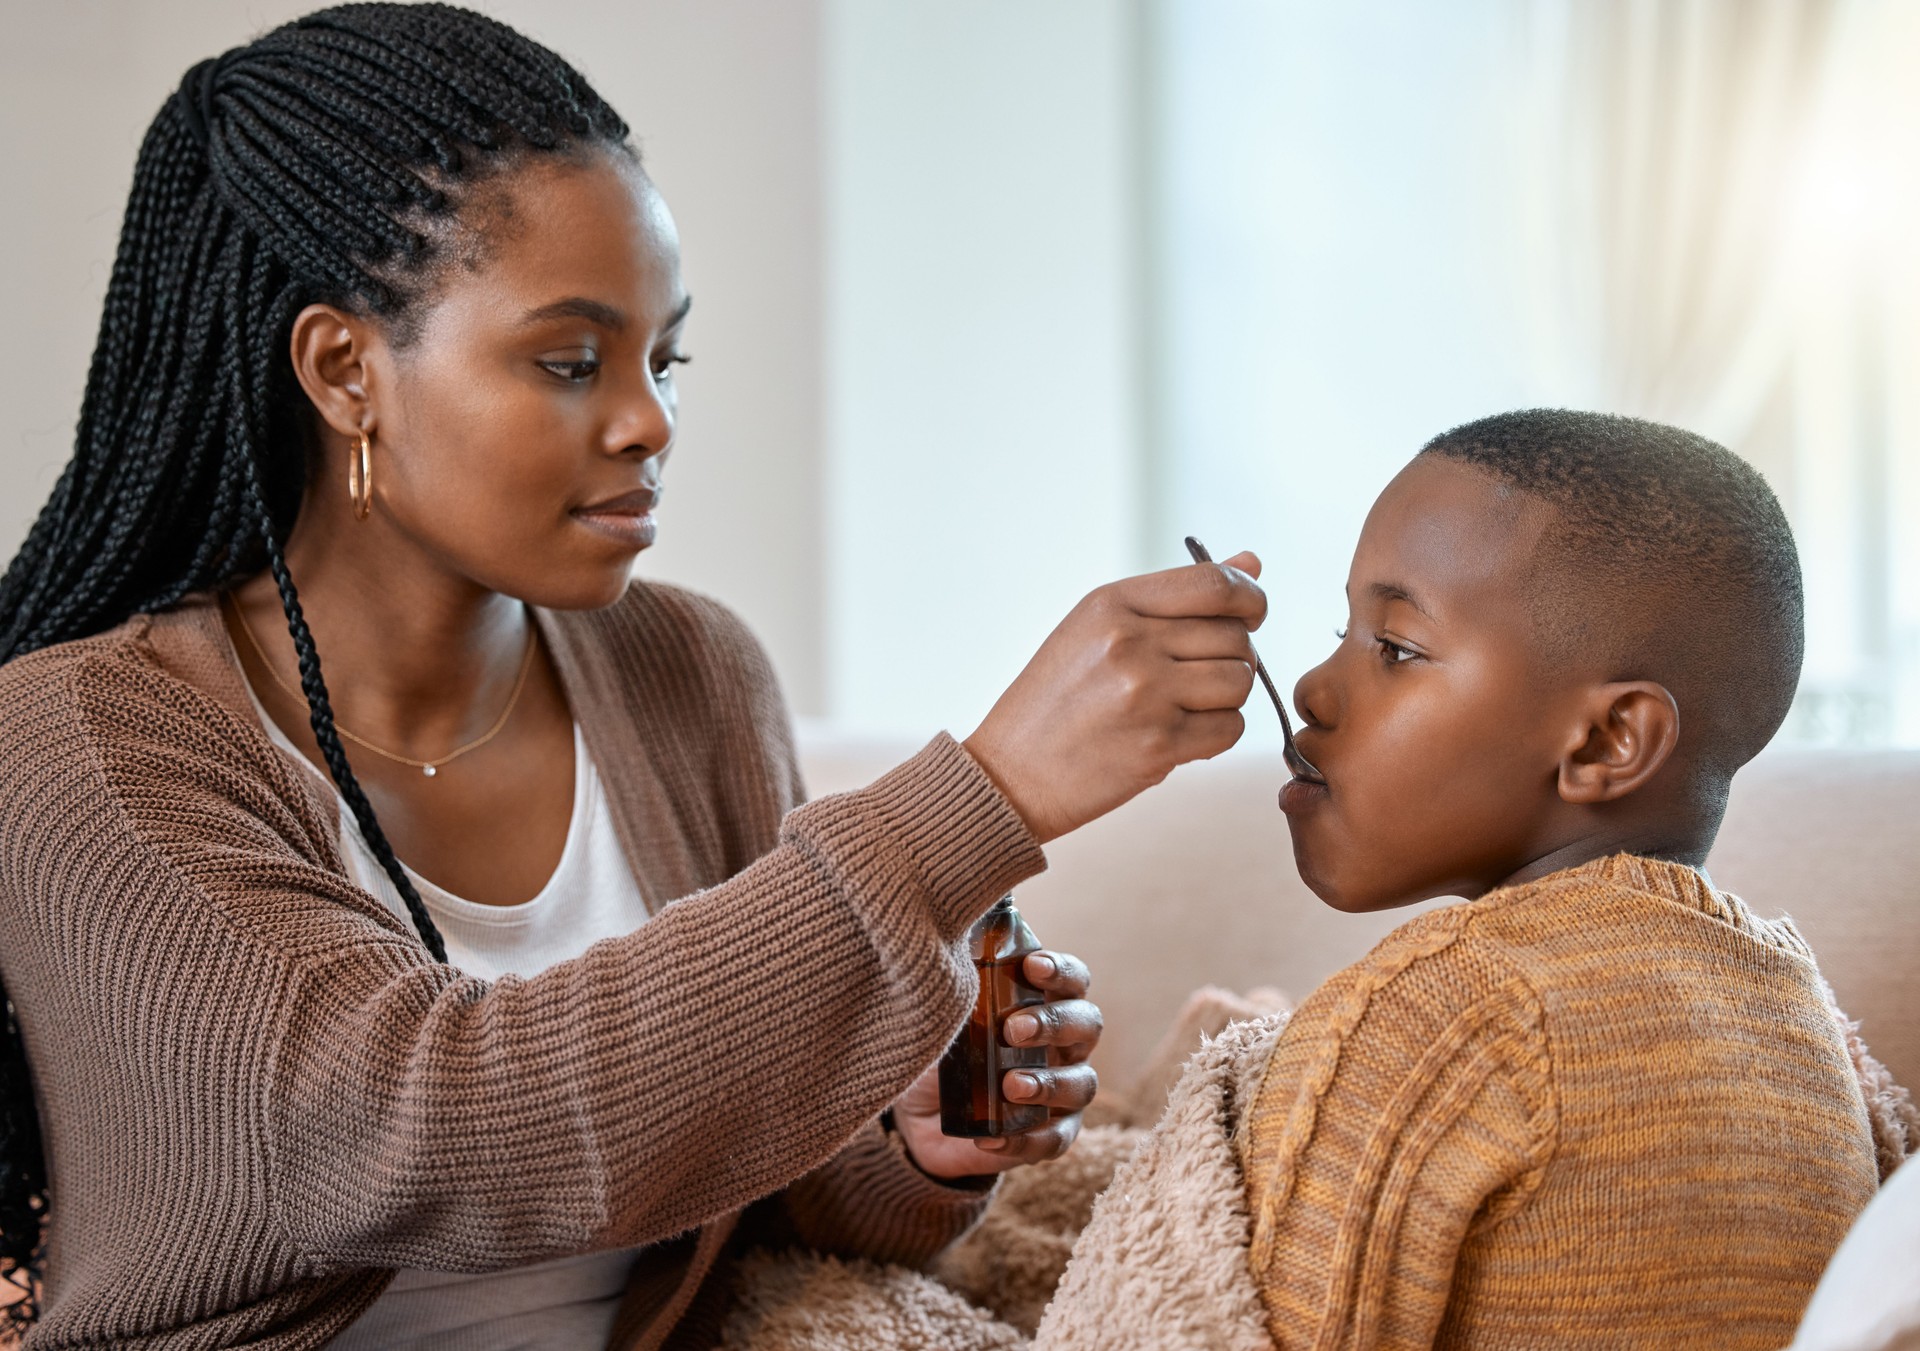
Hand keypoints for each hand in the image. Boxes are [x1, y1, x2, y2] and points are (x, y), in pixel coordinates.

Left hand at [892, 950, 1102, 1179]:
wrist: (919, 1114)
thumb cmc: (943, 1047)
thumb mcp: (945, 1013)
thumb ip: (956, 983)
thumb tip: (944, 941)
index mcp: (1045, 1004)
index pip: (1072, 980)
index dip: (1061, 971)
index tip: (1033, 966)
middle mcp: (1064, 1045)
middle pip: (1087, 1025)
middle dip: (1054, 1023)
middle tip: (1012, 1029)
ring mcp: (1062, 1093)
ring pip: (1082, 1084)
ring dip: (1048, 1083)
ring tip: (1010, 1086)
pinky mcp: (1048, 1136)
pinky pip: (1054, 1141)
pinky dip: (1025, 1140)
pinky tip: (991, 1138)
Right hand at [964, 554, 1265, 842]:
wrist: (1012, 773)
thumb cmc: (1057, 698)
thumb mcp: (1098, 628)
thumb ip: (1176, 596)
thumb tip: (1251, 563)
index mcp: (1112, 604)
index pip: (1215, 584)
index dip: (1249, 598)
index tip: (1251, 615)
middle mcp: (1130, 643)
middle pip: (1235, 637)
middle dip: (1233, 656)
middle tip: (1197, 675)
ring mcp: (1145, 695)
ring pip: (1240, 682)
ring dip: (1226, 697)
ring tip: (1186, 705)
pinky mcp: (1158, 746)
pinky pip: (1230, 728)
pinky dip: (1216, 734)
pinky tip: (1180, 733)